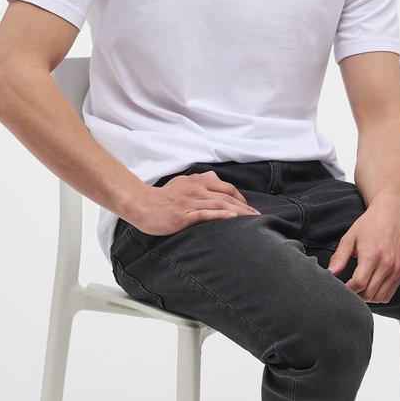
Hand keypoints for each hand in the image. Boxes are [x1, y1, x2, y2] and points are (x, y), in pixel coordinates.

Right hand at [127, 170, 260, 234]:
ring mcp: (190, 202)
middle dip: (245, 207)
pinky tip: (233, 219)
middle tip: (257, 216)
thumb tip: (214, 188)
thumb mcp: (183, 184)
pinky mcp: (184, 215)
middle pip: (227, 196)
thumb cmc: (162, 197)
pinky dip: (222, 216)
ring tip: (252, 219)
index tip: (249, 208)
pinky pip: (206, 214)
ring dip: (239, 212)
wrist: (141, 205)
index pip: (226, 188)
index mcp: (197, 181)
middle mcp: (196, 189)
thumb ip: (199, 184)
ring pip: (220, 205)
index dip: (240, 197)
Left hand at [327, 199, 399, 302]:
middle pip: (368, 293)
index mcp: (372, 255)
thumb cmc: (369, 225)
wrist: (392, 215)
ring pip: (379, 297)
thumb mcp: (350, 238)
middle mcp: (386, 265)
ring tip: (357, 289)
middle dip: (355, 295)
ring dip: (366, 298)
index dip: (347, 289)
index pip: (358, 284)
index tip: (339, 287)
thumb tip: (329, 274)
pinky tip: (369, 287)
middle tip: (346, 289)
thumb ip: (339, 257)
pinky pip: (389, 295)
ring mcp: (396, 270)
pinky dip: (378, 296)